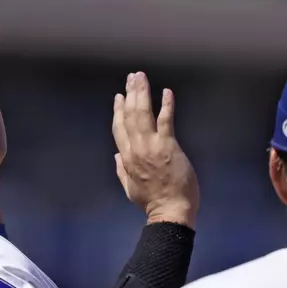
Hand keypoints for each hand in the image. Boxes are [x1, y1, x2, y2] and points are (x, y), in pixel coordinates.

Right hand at [111, 72, 198, 228]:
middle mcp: (136, 148)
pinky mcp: (169, 146)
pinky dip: (166, 105)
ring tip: (141, 78)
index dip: (118, 110)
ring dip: (142, 94)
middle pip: (130, 115)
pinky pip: (166, 121)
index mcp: (127, 157)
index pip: (119, 128)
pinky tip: (166, 92)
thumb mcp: (130, 188)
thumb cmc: (152, 201)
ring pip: (143, 114)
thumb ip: (121, 170)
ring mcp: (152, 146)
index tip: (119, 96)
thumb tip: (116, 155)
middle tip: (132, 77)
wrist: (170, 210)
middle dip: (131, 94)